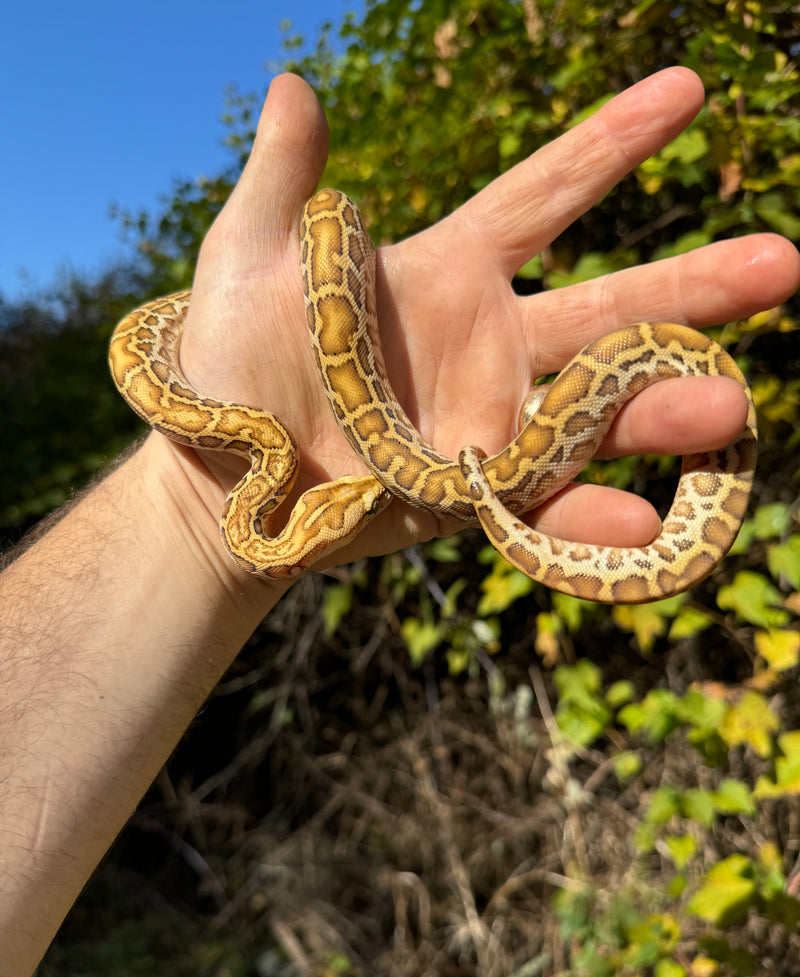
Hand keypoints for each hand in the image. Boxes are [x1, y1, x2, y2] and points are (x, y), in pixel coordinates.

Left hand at [173, 68, 798, 578]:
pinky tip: (645, 528)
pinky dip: (590, 520)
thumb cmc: (224, 365)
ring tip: (730, 411)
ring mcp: (492, 422)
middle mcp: (489, 342)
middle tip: (783, 265)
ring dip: (664, 412)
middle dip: (694, 286)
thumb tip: (297, 84)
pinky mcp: (477, 498)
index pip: (544, 196)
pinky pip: (546, 507)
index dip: (611, 144)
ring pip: (597, 413)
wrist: (221, 484)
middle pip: (609, 307)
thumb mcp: (245, 262)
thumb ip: (282, 184)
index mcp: (447, 269)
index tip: (688, 90)